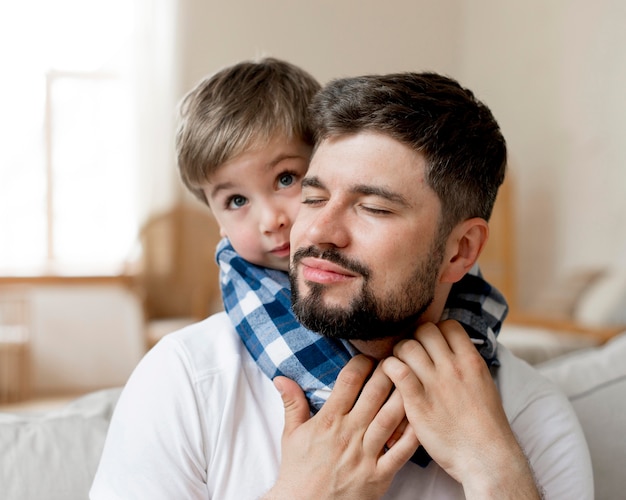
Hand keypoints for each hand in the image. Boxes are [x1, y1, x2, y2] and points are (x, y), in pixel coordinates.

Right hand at [263, 355, 418, 499]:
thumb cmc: (298, 471)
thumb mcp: (291, 435)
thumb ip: (292, 403)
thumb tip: (280, 378)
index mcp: (328, 421)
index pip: (348, 381)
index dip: (361, 363)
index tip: (369, 356)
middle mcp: (348, 434)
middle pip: (374, 394)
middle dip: (387, 371)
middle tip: (397, 357)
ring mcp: (365, 455)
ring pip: (390, 418)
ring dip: (403, 396)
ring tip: (413, 378)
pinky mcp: (378, 476)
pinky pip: (401, 452)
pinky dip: (413, 435)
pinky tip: (422, 418)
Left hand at [381, 320, 540, 498]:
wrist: (486, 457)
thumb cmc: (485, 424)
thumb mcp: (484, 384)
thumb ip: (466, 363)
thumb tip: (453, 347)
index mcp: (471, 361)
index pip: (448, 325)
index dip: (436, 331)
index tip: (431, 344)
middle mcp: (453, 367)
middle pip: (425, 330)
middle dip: (415, 338)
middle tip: (412, 354)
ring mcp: (435, 384)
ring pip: (407, 346)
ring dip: (399, 352)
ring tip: (400, 365)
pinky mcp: (418, 402)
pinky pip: (397, 370)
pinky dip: (389, 367)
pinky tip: (390, 375)